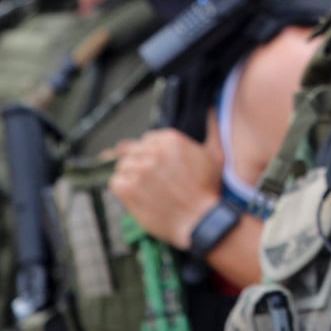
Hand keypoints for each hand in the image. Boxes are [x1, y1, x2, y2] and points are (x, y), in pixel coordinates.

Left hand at [107, 127, 222, 248]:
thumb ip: (212, 129)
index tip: (156, 167)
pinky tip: (135, 197)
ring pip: (122, 167)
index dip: (150, 155)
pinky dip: (121, 190)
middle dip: (139, 165)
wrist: (200, 221)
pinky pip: (114, 183)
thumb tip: (212, 109)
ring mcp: (139, 170)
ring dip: (130, 178)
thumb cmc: (209, 190)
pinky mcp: (128, 189)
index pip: (147, 139)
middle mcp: (152, 151)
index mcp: (170, 139)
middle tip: (150, 182)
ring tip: (144, 191)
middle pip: (132, 152)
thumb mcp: (216, 155)